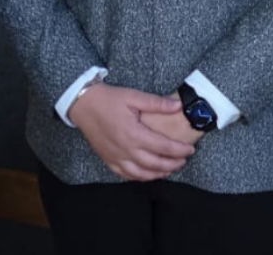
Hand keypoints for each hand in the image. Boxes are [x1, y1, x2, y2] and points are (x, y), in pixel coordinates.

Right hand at [68, 83, 194, 180]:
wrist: (83, 104)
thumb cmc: (108, 99)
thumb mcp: (133, 96)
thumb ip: (156, 103)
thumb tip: (177, 106)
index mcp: (134, 134)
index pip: (163, 147)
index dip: (179, 150)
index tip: (190, 150)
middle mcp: (126, 150)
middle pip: (155, 164)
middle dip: (173, 164)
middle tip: (184, 160)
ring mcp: (116, 157)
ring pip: (142, 174)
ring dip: (158, 174)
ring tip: (170, 169)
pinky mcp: (108, 160)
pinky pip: (126, 175)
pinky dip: (140, 177)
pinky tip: (147, 174)